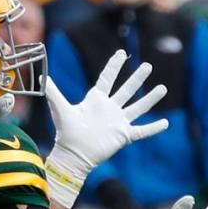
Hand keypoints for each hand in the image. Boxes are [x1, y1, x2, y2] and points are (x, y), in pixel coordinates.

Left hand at [45, 50, 168, 207]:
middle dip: (137, 78)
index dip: (114, 65)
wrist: (73, 155)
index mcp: (96, 99)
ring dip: (150, 98)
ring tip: (163, 88)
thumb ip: (53, 91)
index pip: (108, 78)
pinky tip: (166, 123)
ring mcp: (118, 122)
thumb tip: (41, 75)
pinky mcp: (124, 136)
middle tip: (148, 66)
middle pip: (127, 90)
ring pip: (138, 107)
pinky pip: (142, 131)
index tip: (121, 53)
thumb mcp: (60, 108)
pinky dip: (154, 128)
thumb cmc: (66, 132)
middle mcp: (110, 108)